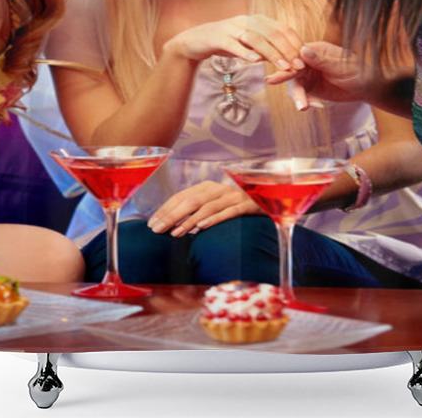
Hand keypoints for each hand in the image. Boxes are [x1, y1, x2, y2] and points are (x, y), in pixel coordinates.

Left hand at [146, 181, 261, 236]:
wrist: (270, 201)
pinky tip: (201, 228)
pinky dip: (214, 219)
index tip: (152, 223)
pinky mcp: (248, 206)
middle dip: (172, 215)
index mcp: (208, 187)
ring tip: (175, 233)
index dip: (166, 209)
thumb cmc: (236, 207)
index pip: (182, 196)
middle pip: (191, 201)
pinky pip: (229, 212)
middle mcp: (220, 189)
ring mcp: (234, 196)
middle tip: (157, 229)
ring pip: (208, 207)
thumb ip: (197, 210)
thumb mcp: (215, 205)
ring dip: (190, 221)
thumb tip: (171, 224)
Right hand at [165, 14, 306, 71]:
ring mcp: (232, 28)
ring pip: (256, 39)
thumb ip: (266, 48)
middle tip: (299, 66)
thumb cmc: (226, 43)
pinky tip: (255, 62)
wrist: (194, 41)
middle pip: (272, 33)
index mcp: (257, 20)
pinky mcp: (218, 37)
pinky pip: (234, 44)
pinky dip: (245, 52)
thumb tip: (286, 57)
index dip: (295, 43)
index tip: (305, 59)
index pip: (282, 29)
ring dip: (272, 53)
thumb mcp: (248, 44)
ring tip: (283, 67)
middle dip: (288, 50)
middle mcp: (246, 20)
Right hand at [266, 41, 368, 109]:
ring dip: (297, 96)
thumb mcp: (341, 65)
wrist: (366, 86)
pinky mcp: (311, 88)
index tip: (278, 67)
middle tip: (271, 81)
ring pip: (295, 85)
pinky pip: (303, 95)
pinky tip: (317, 106)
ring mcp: (308, 75)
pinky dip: (307, 101)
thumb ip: (322, 59)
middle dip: (283, 76)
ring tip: (302, 106)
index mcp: (315, 50)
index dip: (287, 60)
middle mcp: (308, 61)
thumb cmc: (357, 70)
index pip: (296, 54)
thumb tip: (303, 51)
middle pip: (291, 69)